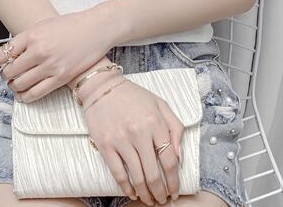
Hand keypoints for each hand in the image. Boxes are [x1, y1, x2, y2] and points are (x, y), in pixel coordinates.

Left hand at [0, 11, 113, 101]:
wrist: (96, 28)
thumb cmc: (71, 25)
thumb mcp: (45, 25)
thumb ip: (27, 39)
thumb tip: (11, 55)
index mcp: (32, 34)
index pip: (2, 53)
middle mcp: (38, 50)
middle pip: (10, 71)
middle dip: (6, 76)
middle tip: (8, 76)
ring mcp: (50, 65)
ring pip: (20, 84)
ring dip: (14, 86)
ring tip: (17, 84)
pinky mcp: (61, 77)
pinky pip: (36, 93)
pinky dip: (25, 97)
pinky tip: (24, 95)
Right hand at [81, 74, 183, 204]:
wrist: (103, 87)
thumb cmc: (133, 96)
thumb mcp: (160, 104)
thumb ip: (175, 127)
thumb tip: (180, 156)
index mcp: (155, 122)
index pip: (169, 160)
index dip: (174, 180)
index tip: (175, 190)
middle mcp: (139, 132)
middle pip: (154, 174)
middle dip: (160, 192)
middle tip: (162, 200)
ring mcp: (121, 140)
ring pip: (137, 177)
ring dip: (145, 193)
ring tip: (149, 200)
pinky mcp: (105, 145)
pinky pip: (118, 173)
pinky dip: (126, 187)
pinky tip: (132, 192)